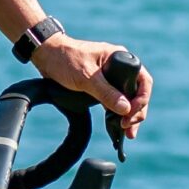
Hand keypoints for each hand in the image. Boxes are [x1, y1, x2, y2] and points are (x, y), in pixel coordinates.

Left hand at [32, 35, 152, 141]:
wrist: (45, 55)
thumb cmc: (65, 59)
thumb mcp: (86, 77)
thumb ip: (106, 92)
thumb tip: (126, 109)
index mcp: (120, 58)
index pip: (143, 81)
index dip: (141, 100)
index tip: (131, 114)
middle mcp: (118, 67)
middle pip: (137, 92)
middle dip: (136, 112)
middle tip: (129, 129)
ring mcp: (110, 77)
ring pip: (127, 98)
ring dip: (128, 116)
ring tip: (128, 134)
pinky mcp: (100, 85)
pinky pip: (114, 100)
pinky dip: (117, 114)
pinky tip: (116, 126)